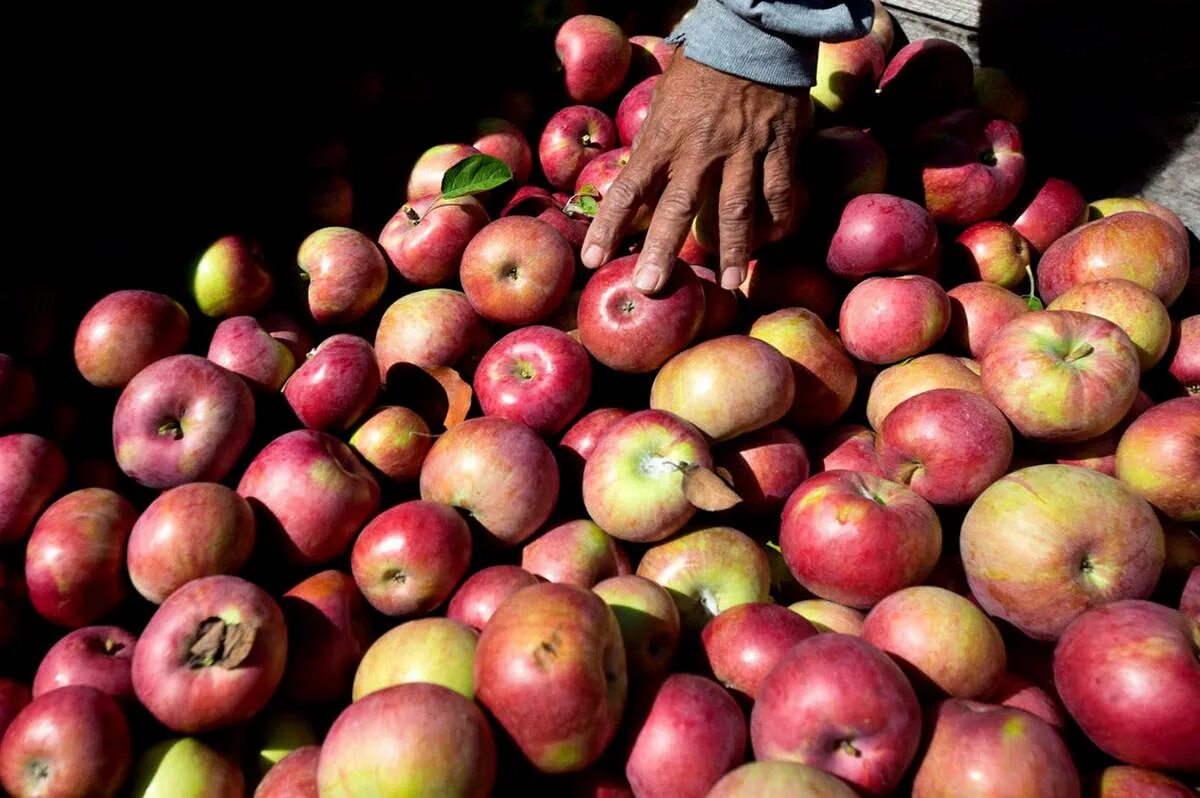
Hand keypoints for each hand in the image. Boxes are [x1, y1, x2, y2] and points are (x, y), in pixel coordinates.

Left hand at [580, 50, 809, 293]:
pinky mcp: (778, 146)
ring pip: (736, 208)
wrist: (751, 33)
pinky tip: (772, 242)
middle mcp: (699, 148)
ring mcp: (741, 149)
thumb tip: (634, 179)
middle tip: (650, 286)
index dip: (608, 226)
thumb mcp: (663, 101)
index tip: (592, 259)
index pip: (628, 188)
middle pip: (677, 207)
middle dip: (662, 250)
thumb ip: (652, 143)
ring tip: (732, 283)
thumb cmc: (700, 70)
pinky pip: (779, 191)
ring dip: (734, 249)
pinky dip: (777, 219)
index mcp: (664, 137)